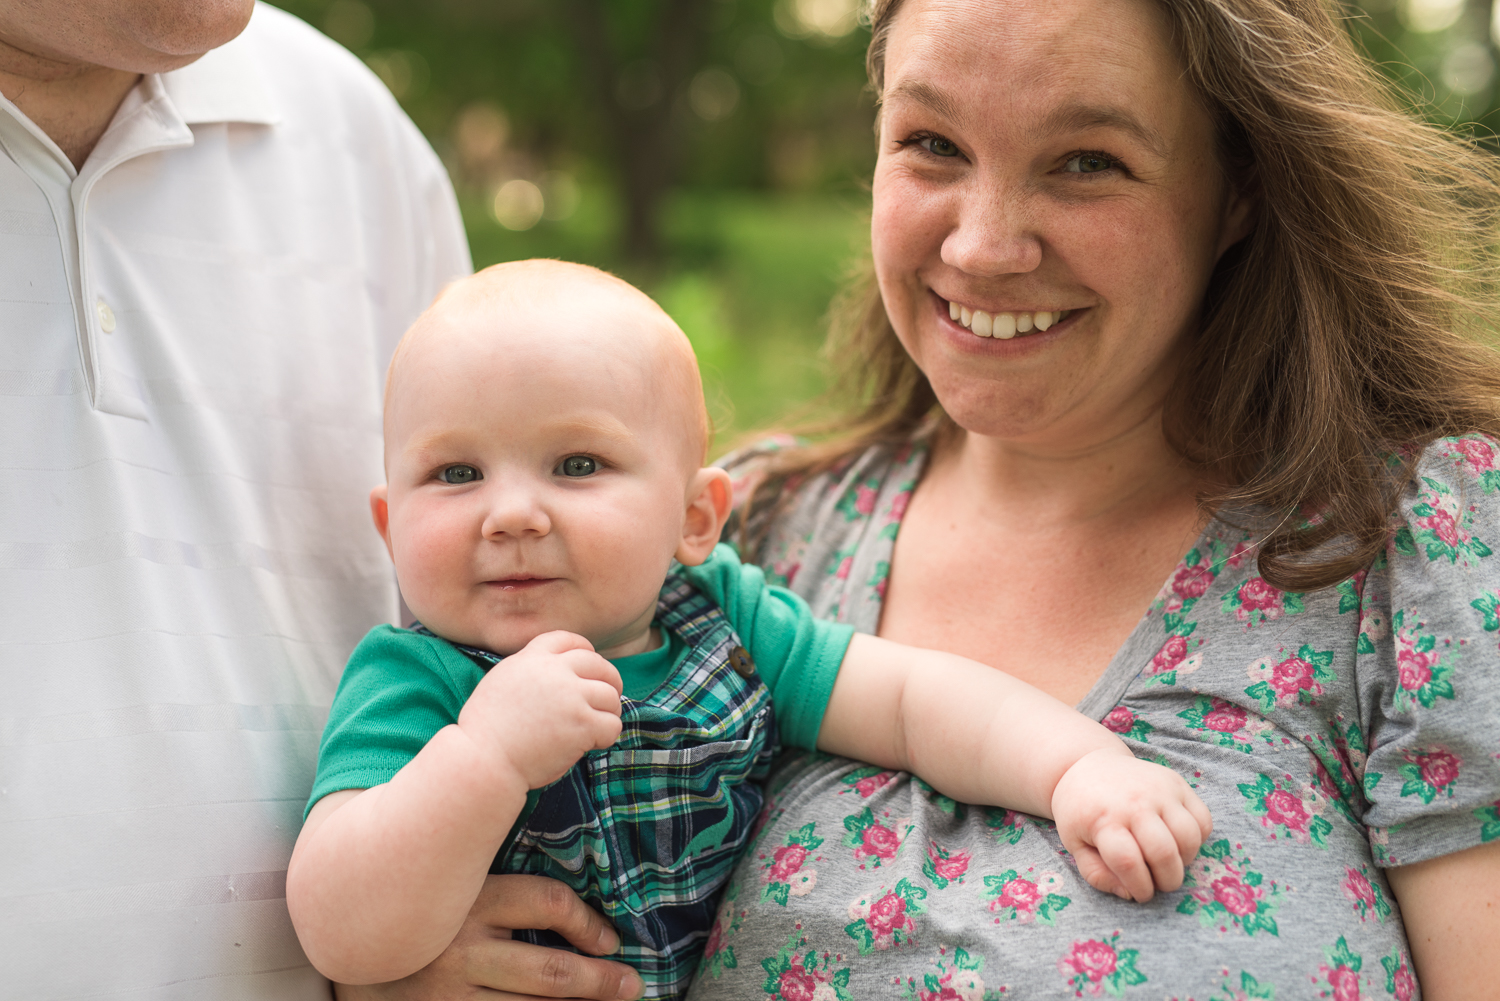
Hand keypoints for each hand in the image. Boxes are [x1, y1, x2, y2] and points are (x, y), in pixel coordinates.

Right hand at [332, 875, 644, 1000]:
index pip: (547, 903)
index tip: (610, 937)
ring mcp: (452, 991)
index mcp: (470, 898)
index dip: (587, 922)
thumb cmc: (412, 901)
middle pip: (550, 971)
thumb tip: (537, 810)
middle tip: (633, 983)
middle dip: (599, 980)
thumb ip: (485, 854)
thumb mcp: (448, 872)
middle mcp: (463, 947)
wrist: (347, 952)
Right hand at [460, 631, 624, 789]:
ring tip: (596, 727)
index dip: (586, 651)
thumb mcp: (502, 682)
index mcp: (532, 658)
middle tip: (606, 700)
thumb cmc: (486, 730)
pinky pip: (613, 725)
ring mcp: (571, 696)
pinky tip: (592, 744)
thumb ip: (531, 670)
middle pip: (598, 664)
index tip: (591, 668)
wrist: (484, 760)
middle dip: (608, 681)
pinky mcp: (582, 724)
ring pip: (610, 695)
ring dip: (608, 712)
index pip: (569, 640)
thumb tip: (560, 670)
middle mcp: (554, 671)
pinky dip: (607, 736)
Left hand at [1050, 748, 1211, 901]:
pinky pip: (1203, 820)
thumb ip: (1097, 874)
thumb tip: (1129, 894)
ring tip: (1168, 862)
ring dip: (1185, 861)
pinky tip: (1178, 842)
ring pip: (1189, 838)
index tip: (1140, 893)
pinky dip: (1198, 839)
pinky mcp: (1178, 783)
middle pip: (1164, 853)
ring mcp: (1159, 789)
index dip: (1140, 888)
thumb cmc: (1082, 811)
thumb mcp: (1074, 843)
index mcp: (1104, 819)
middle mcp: (1134, 802)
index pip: (1128, 862)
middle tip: (1159, 883)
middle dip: (1167, 881)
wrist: (1090, 766)